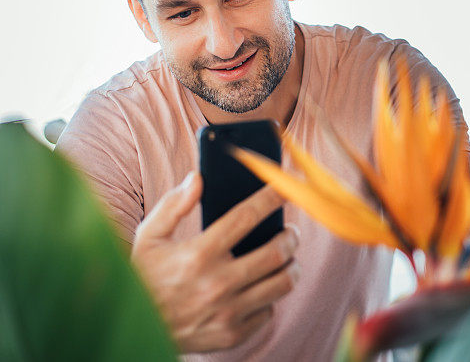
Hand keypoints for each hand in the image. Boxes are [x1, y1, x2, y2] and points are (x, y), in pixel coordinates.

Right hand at [131, 171, 299, 352]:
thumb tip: (198, 178)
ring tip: (286, 257)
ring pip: (282, 283)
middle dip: (291, 236)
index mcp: (198, 255)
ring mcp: (227, 312)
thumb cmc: (143, 278)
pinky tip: (262, 287)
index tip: (287, 186)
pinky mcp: (232, 334)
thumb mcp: (148, 239)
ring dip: (291, 265)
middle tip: (290, 231)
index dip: (271, 197)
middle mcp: (217, 284)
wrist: (135, 330)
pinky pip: (269, 311)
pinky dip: (270, 296)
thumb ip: (172, 206)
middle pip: (276, 253)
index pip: (246, 217)